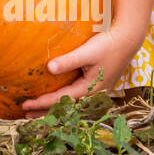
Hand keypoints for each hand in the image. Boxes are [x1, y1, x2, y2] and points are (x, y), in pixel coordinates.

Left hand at [19, 24, 144, 117]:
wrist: (128, 41)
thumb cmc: (107, 45)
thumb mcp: (87, 52)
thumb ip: (69, 61)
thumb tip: (49, 68)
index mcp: (89, 88)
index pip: (60, 100)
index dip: (42, 103)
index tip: (25, 104)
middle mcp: (93, 94)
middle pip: (65, 107)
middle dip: (45, 111)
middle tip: (25, 113)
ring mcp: (96, 91)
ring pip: (71, 104)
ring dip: (53, 108)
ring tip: (37, 112)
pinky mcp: (97, 85)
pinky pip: (76, 98)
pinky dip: (64, 102)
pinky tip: (57, 101)